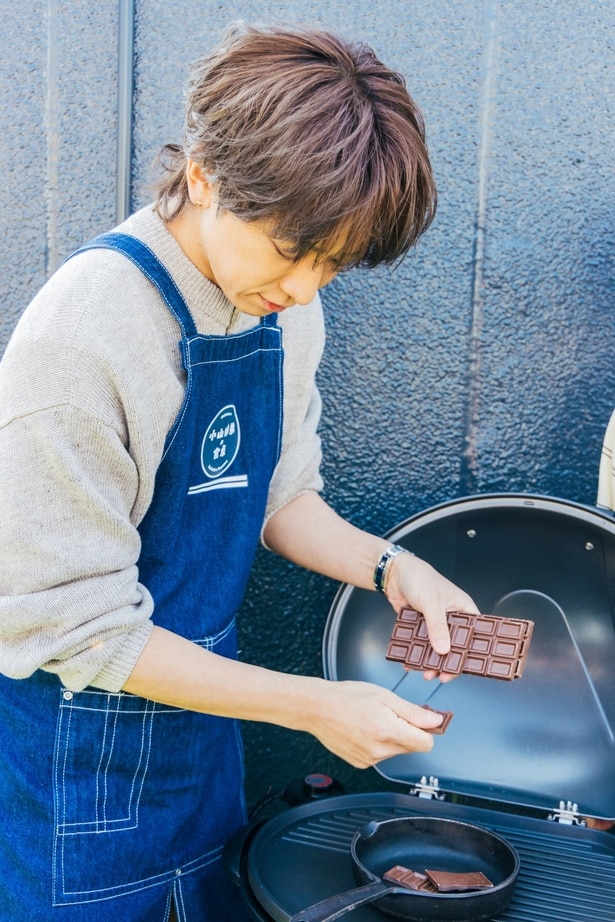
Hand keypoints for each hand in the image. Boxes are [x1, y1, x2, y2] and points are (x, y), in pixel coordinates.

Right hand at [309, 679, 445, 767]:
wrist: (317, 708)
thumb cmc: (347, 697)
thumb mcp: (385, 696)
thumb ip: (413, 712)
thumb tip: (436, 720)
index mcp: (389, 733)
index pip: (426, 743)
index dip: (425, 729)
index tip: (419, 718)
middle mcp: (380, 751)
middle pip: (411, 747)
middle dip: (406, 731)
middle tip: (390, 713)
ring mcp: (369, 760)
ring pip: (395, 751)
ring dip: (391, 737)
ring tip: (372, 719)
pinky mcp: (360, 763)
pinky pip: (380, 755)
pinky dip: (377, 743)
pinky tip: (364, 729)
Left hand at [385, 552, 478, 680]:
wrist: (394, 573)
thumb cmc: (419, 578)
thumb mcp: (431, 603)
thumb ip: (437, 626)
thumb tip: (444, 649)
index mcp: (463, 609)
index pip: (473, 635)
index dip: (469, 652)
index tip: (462, 668)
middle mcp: (452, 618)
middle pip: (454, 645)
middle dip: (447, 661)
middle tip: (440, 676)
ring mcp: (436, 623)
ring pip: (437, 647)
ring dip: (432, 660)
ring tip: (425, 673)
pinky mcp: (421, 626)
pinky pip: (422, 643)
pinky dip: (418, 653)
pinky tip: (411, 663)